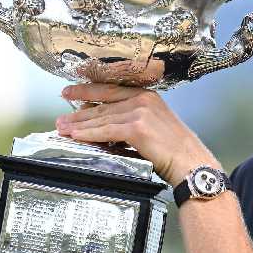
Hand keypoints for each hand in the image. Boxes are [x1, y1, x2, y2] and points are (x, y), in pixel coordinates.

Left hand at [54, 83, 219, 184]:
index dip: (87, 90)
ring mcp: (140, 112)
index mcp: (148, 95)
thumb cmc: (175, 150)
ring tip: (62, 128)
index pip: (110, 90)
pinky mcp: (136, 127)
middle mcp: (143, 99)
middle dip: (78, 112)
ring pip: (101, 118)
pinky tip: (76, 136)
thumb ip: (132, 120)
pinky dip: (88, 134)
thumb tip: (106, 124)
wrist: (191, 163)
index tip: (69, 92)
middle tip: (60, 118)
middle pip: (102, 104)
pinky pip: (105, 131)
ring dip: (78, 124)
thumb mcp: (154, 126)